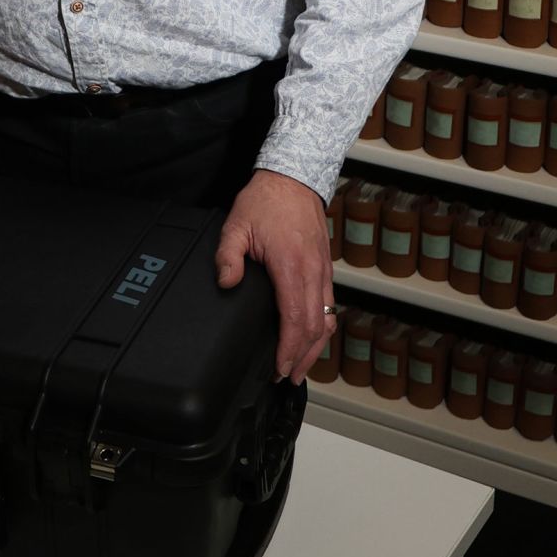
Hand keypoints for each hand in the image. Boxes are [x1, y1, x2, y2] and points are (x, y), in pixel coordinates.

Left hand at [214, 168, 334, 384]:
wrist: (294, 178)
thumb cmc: (265, 201)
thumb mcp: (236, 224)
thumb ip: (227, 256)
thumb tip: (226, 282)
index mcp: (291, 266)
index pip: (295, 319)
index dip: (289, 350)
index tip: (279, 369)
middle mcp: (312, 272)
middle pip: (315, 328)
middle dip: (302, 358)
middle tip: (287, 378)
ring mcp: (323, 271)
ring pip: (327, 320)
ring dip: (315, 348)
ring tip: (300, 368)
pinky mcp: (326, 268)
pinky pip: (330, 305)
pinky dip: (323, 328)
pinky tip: (313, 339)